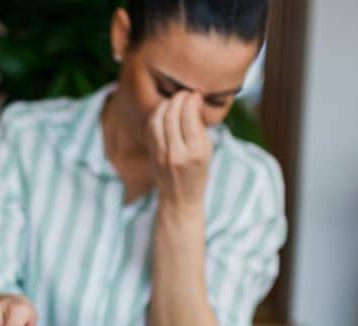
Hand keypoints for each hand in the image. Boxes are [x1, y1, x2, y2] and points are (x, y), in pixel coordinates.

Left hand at [147, 92, 211, 209]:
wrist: (179, 199)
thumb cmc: (198, 174)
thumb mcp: (207, 152)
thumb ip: (199, 129)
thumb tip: (193, 101)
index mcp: (196, 152)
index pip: (189, 117)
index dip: (191, 101)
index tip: (195, 94)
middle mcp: (177, 153)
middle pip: (172, 116)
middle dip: (177, 99)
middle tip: (184, 93)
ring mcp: (161, 155)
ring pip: (157, 120)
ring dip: (165, 105)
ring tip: (173, 100)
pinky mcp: (152, 155)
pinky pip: (150, 129)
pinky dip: (156, 116)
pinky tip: (163, 111)